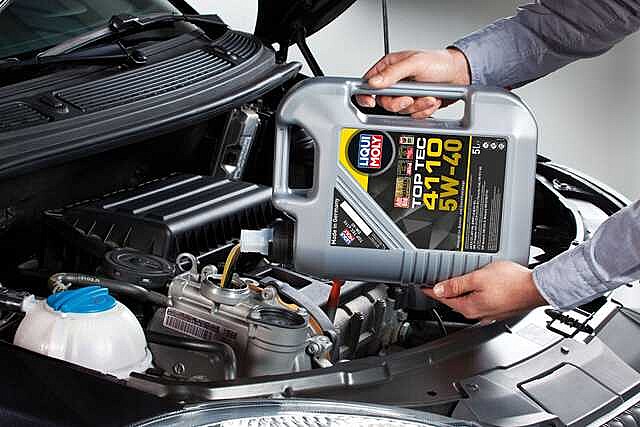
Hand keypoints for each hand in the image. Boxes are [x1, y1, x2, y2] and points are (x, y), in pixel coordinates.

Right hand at [356, 49, 470, 117]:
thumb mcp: (415, 63)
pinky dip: (423, 111)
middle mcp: (394, 83)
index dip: (366, 94)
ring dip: (416, 106)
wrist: (460, 75)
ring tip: (428, 96)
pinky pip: (412, 116)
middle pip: (384, 103)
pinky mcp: (414, 105)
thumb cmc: (440, 63)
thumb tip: (374, 82)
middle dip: (399, 103)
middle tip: (410, 98)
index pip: (368, 83)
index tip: (371, 102)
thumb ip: (392, 72)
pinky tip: (430, 100)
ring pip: (399, 111)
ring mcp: (404, 95)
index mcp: (389, 68)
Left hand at [422, 261, 547, 323]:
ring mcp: (488, 313)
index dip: (431, 290)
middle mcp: (478, 314)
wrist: (537, 288)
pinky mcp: (497, 309)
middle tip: (433, 282)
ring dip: (458, 293)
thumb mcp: (478, 277)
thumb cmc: (512, 282)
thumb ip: (457, 284)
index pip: (443, 298)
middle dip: (443, 292)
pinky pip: (479, 302)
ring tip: (451, 283)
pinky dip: (472, 294)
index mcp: (470, 307)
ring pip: (467, 302)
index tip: (422, 286)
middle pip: (454, 301)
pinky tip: (474, 288)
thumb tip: (439, 289)